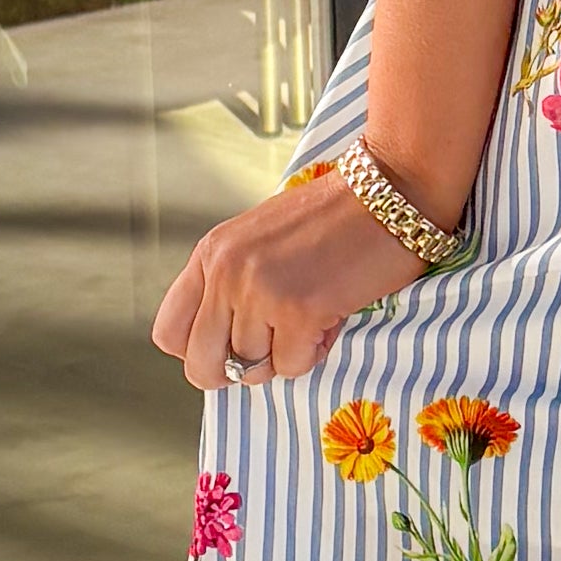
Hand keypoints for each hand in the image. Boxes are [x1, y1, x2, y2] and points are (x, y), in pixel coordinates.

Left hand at [153, 172, 422, 390]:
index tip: (232, 344)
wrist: (391, 189)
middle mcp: (225, 273)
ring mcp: (259, 292)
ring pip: (252, 370)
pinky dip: (314, 352)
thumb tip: (228, 347)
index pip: (169, 332)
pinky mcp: (299, 309)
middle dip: (237, 372)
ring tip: (311, 318)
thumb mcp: (261, 239)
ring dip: (284, 356)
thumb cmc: (335, 216)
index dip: (200, 351)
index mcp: (211, 252)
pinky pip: (292, 366)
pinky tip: (330, 317)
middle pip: (201, 365)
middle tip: (272, 351)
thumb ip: (234, 283)